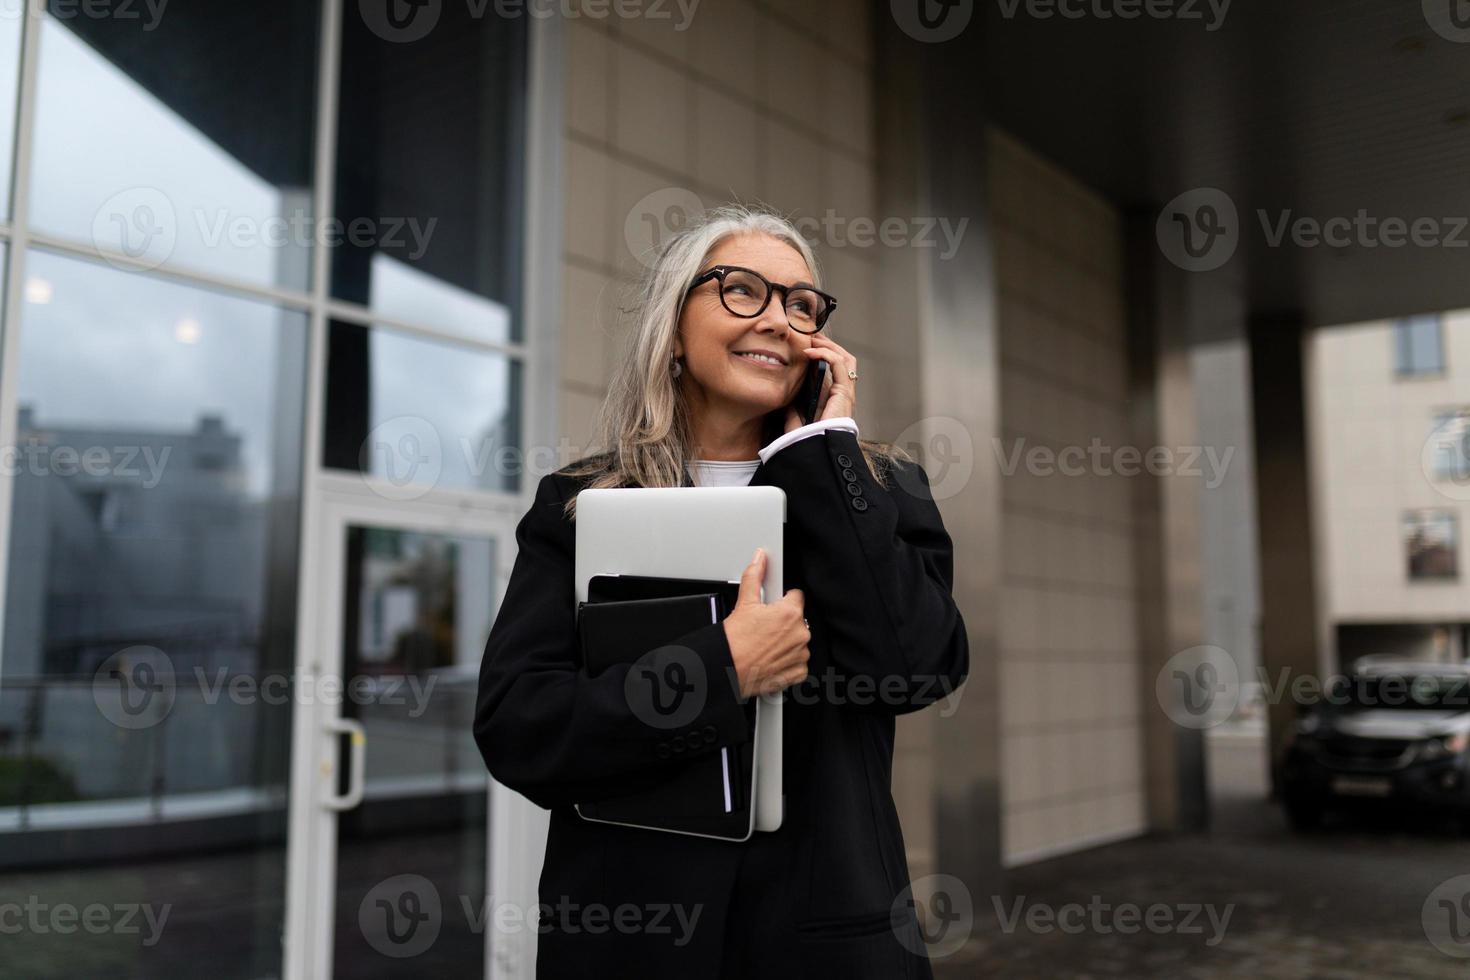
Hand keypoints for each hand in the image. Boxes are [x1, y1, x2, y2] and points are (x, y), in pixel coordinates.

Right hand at [721, 548, 809, 697]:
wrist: (727, 670)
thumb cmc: (735, 642)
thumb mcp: (744, 603)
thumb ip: (754, 576)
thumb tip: (759, 559)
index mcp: (790, 613)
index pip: (796, 597)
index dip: (782, 601)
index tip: (772, 608)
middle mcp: (800, 634)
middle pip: (797, 620)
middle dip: (783, 622)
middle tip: (763, 628)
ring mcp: (800, 654)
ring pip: (797, 641)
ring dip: (785, 642)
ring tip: (765, 645)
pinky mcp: (797, 671)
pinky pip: (798, 662)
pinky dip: (787, 661)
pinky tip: (770, 658)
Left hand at [783, 333, 858, 433]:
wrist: (816, 452)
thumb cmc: (809, 443)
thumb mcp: (796, 424)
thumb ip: (793, 414)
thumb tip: (787, 403)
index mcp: (833, 400)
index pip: (832, 369)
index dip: (822, 354)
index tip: (805, 344)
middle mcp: (842, 394)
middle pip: (842, 360)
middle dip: (827, 345)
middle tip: (810, 335)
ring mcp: (846, 393)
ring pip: (845, 358)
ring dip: (829, 345)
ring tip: (812, 339)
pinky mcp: (844, 392)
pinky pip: (840, 364)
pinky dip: (826, 353)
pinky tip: (810, 352)